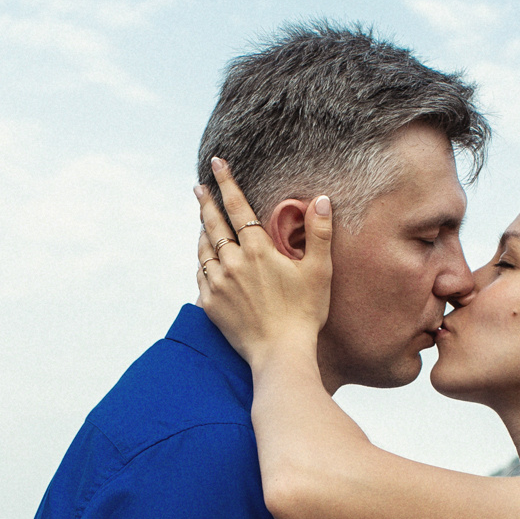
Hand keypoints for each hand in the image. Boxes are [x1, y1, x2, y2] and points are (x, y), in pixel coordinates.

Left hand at [195, 157, 330, 370]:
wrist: (280, 354)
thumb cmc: (304, 313)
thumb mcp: (319, 271)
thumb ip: (319, 233)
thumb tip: (321, 200)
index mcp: (258, 250)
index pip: (237, 207)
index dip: (226, 183)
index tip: (216, 164)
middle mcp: (233, 262)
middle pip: (213, 224)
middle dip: (206, 202)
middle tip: (198, 187)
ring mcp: (218, 283)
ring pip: (204, 249)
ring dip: (202, 231)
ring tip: (202, 222)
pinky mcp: (210, 303)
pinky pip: (200, 275)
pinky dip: (201, 261)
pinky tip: (204, 259)